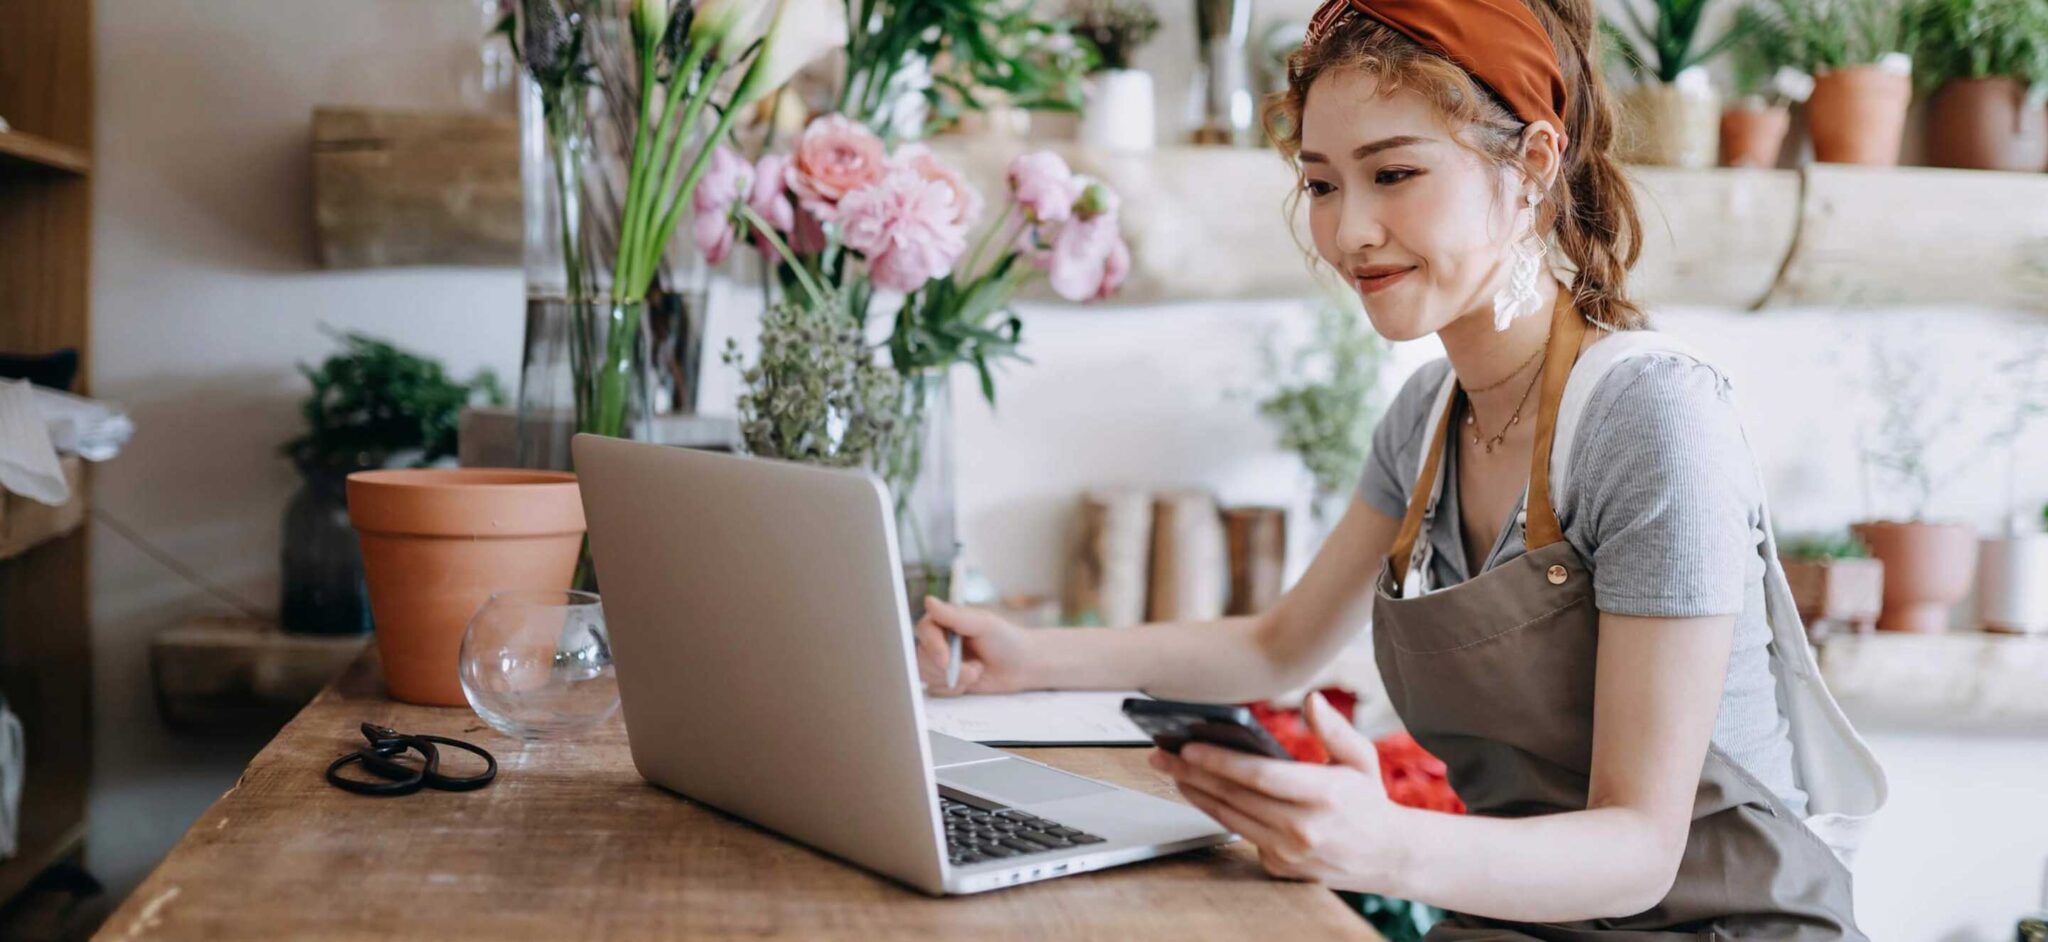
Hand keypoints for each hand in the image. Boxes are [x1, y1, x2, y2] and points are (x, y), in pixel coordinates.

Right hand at [913, 597, 1036, 695]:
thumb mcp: (983, 624)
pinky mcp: (943, 680)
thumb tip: (928, 600)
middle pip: (922, 657)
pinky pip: (936, 690)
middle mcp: (938, 640)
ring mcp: (939, 661)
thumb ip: (954, 615)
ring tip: (977, 671)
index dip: (933, 647)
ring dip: (955, 679)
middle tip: (976, 669)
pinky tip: (972, 682)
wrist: (1022, 667)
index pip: (924, 631)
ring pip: (927, 675)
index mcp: (944, 621)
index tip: (946, 661)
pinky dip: (955, 690)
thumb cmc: (1006, 640)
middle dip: (949, 669)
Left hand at [1150, 693, 1401, 887]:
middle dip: (1191, 772)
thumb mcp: (1361, 759)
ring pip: (1228, 818)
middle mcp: (1303, 828)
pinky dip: (1218, 813)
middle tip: (1162, 754)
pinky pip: (1240, 835)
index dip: (1219, 760)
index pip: (1259, 776)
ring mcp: (1289, 853)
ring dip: (1195, 793)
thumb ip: (1334, 729)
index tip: (1189, 745)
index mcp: (1323, 796)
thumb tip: (1312, 699)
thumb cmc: (1368, 801)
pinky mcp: (1279, 867)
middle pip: (1233, 797)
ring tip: (1172, 770)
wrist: (1387, 856)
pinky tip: (1200, 793)